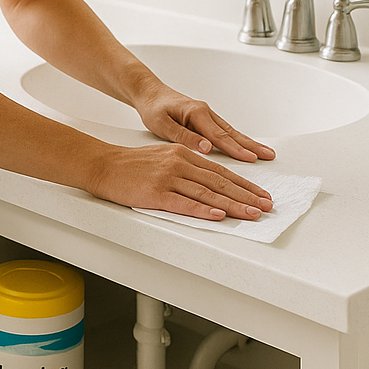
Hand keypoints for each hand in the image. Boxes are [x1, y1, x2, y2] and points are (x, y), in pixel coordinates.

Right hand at [86, 142, 273, 220]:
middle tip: (266, 206)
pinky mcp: (156, 193)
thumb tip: (209, 185)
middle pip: (220, 182)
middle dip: (247, 195)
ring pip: (208, 193)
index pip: (221, 172)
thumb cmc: (130, 165)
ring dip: (233, 205)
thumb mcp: (163, 158)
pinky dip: (204, 210)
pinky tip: (219, 215)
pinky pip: (185, 203)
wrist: (102, 165)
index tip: (260, 195)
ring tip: (252, 214)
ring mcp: (168, 178)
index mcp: (184, 153)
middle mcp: (180, 163)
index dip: (244, 184)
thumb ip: (186, 168)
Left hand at [132, 84, 276, 162]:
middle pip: (232, 133)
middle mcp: (205, 112)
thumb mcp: (162, 125)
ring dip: (248, 143)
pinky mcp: (205, 119)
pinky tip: (247, 147)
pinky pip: (225, 131)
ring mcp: (207, 115)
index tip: (251, 158)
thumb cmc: (153, 108)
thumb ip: (184, 136)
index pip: (219, 135)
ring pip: (231, 132)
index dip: (236, 149)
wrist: (149, 93)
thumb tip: (206, 148)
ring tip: (265, 153)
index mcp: (196, 113)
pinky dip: (238, 139)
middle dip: (251, 146)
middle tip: (269, 156)